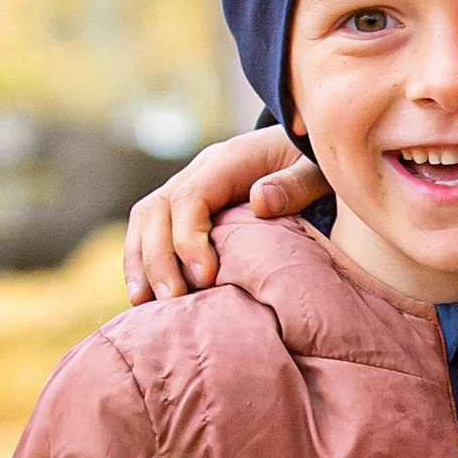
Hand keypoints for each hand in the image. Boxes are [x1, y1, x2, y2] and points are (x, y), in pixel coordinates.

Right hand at [123, 130, 324, 300]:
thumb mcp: (316, 169)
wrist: (306, 151)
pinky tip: (146, 299)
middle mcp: (200, 172)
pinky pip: (151, 232)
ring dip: (141, 263)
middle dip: (158, 258)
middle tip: (173, 301)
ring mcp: (188, 189)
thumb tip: (260, 201)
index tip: (206, 277)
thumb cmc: (314, 164)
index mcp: (228, 160)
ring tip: (145, 306)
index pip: (190, 197)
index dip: (189, 238)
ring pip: (145, 221)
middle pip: (156, 210)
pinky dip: (144, 263)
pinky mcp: (186, 211)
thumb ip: (295, 184)